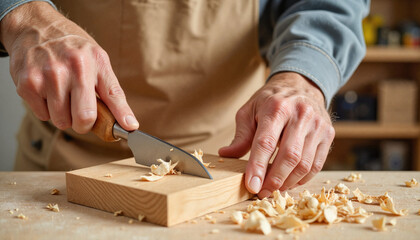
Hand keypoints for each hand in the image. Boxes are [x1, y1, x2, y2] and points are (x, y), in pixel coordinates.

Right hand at [0, 2, 138, 132]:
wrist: (36, 28)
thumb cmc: (72, 49)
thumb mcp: (99, 61)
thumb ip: (112, 92)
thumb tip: (129, 124)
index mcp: (94, 62)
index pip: (112, 96)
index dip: (121, 116)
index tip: (129, 129)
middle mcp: (72, 68)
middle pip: (83, 118)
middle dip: (84, 123)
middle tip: (81, 112)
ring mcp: (48, 76)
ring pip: (61, 121)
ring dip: (63, 115)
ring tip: (62, 95)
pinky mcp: (27, 84)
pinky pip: (42, 116)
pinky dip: (46, 110)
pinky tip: (47, 91)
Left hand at [219, 72, 334, 197]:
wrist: (301, 86)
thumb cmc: (271, 101)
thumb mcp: (249, 111)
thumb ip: (240, 135)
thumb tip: (225, 155)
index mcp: (276, 107)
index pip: (266, 142)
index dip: (258, 166)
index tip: (252, 185)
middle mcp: (300, 114)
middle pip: (289, 155)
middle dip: (275, 179)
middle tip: (262, 192)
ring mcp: (317, 124)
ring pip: (305, 163)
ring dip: (288, 181)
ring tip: (274, 188)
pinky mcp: (328, 134)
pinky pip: (317, 164)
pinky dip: (303, 178)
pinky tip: (290, 181)